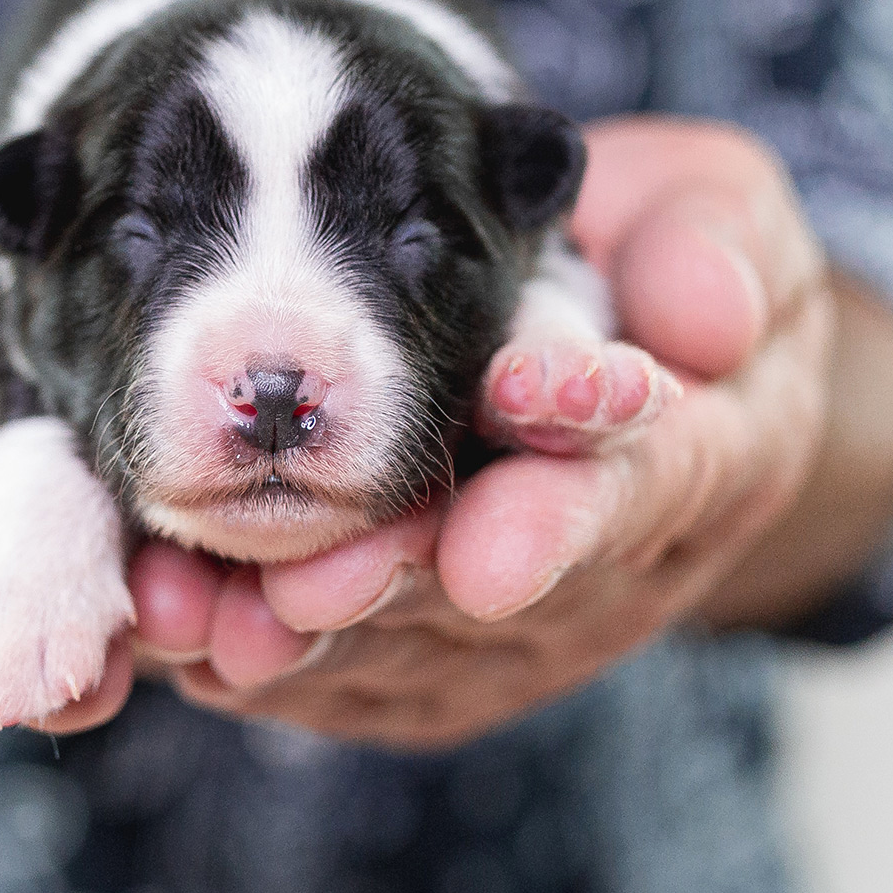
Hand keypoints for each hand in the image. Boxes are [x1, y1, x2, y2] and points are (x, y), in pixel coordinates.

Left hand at [125, 119, 892, 749]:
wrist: (638, 366)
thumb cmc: (662, 265)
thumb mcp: (721, 219)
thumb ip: (712, 252)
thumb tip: (703, 317)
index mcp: (700, 459)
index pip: (639, 487)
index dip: (565, 503)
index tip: (489, 513)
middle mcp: (609, 571)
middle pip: (491, 592)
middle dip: (395, 586)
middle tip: (307, 588)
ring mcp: (512, 630)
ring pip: (398, 646)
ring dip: (300, 639)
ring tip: (212, 624)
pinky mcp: (425, 662)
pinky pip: (336, 674)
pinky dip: (250, 656)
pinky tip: (171, 631)